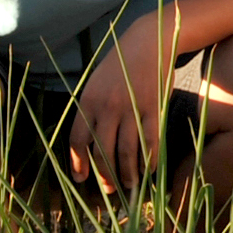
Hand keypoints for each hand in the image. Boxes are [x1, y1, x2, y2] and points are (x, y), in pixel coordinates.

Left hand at [75, 12, 179, 194]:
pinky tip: (149, 169)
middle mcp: (107, 107)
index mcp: (88, 101)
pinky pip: (150, 142)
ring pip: (126, 151)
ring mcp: (131, 108)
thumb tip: (90, 142)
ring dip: (128, 173)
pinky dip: (149, 160)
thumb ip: (91, 109)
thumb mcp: (97, 82)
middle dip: (105, 176)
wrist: (149, 41)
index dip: (78, 162)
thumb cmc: (121, 63)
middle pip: (103, 151)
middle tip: (110, 190)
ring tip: (131, 186)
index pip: (78, 139)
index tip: (81, 178)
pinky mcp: (154, 108)